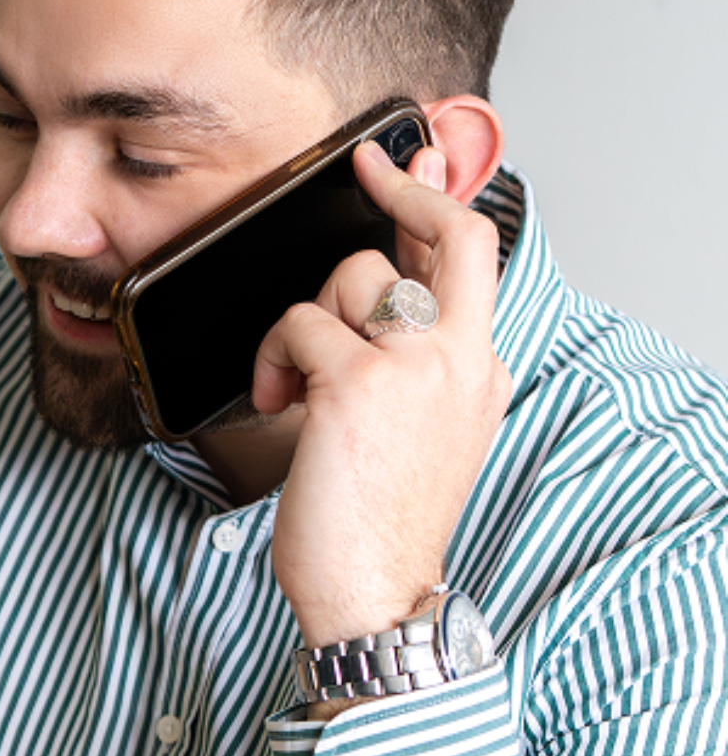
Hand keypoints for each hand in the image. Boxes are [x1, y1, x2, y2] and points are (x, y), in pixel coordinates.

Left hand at [253, 140, 510, 649]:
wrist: (375, 592)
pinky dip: (274, 356)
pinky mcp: (355, 384)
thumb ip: (419, 353)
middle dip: (406, 189)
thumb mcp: (426, 426)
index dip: (440, 197)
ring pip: (352, 274)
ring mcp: (415, 367)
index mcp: (480, 369)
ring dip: (309, 317)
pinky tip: (280, 399)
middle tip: (370, 175)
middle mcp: (462, 360)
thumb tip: (388, 287)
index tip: (411, 163)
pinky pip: (298, 322)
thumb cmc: (385, 514)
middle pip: (452, 233)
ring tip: (298, 377)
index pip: (475, 259)